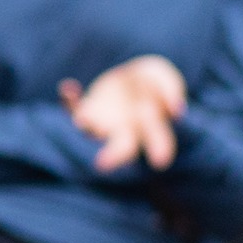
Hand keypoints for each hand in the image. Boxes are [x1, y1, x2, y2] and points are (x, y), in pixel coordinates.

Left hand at [60, 55, 187, 174]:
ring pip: (92, 130)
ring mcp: (102, 122)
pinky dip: (69, 99)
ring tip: (82, 120)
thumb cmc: (151, 84)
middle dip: (114, 156)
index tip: (161, 162)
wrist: (128, 81)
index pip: (156, 140)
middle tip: (103, 164)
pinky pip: (74, 107)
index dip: (160, 149)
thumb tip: (175, 109)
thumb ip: (170, 88)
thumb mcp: (163, 78)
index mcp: (149, 127)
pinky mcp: (86, 108)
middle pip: (121, 148)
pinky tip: (67, 88)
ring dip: (86, 124)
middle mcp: (124, 131)